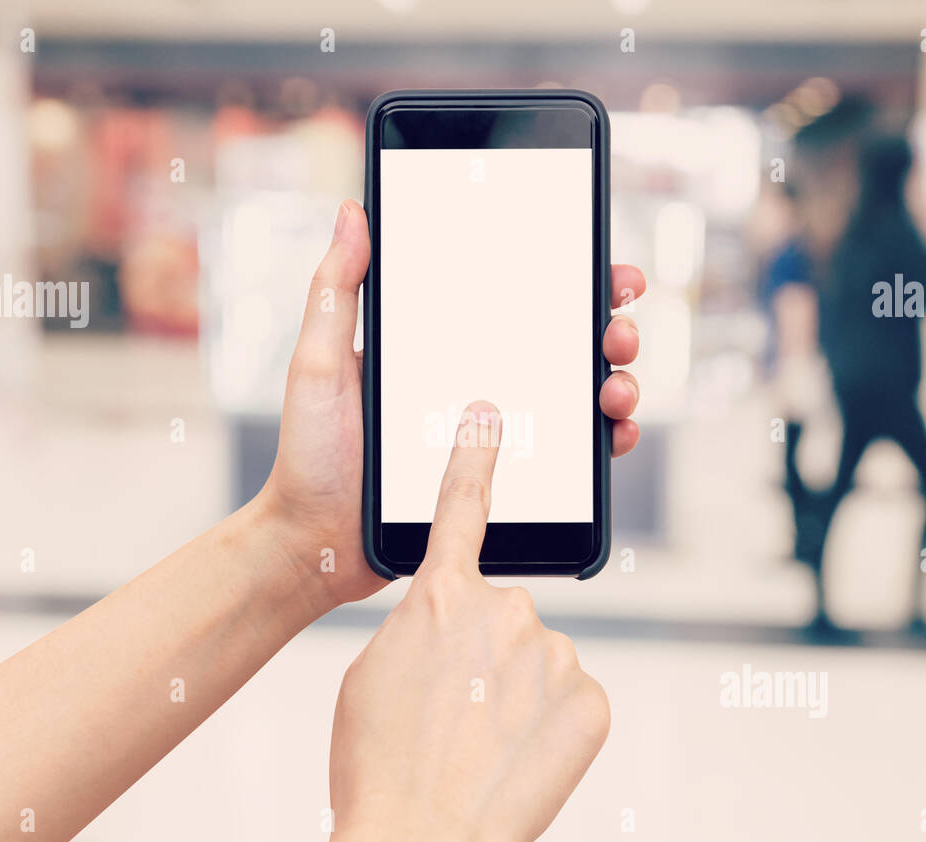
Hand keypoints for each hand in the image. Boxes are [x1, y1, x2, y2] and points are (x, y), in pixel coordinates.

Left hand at [256, 200, 645, 610]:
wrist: (316, 543)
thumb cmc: (310, 455)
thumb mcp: (318, 363)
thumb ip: (336, 291)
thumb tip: (354, 213)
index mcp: (439, 344)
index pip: (512, 297)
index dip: (566, 277)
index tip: (600, 266)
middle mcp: (472, 380)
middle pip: (560, 340)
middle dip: (607, 325)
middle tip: (616, 330)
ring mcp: (492, 430)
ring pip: (575, 394)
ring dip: (615, 381)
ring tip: (616, 387)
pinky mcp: (500, 477)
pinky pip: (566, 456)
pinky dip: (602, 441)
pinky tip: (612, 433)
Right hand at [322, 402, 609, 841]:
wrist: (419, 840)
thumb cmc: (379, 764)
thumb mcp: (374, 674)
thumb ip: (421, 628)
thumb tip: (450, 627)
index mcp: (440, 598)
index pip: (462, 507)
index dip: (474, 458)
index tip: (490, 416)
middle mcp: (505, 610)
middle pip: (502, 616)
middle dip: (484, 656)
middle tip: (453, 713)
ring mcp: (554, 655)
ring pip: (538, 661)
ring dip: (514, 695)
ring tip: (480, 746)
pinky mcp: (591, 700)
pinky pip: (569, 699)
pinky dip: (549, 726)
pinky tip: (517, 758)